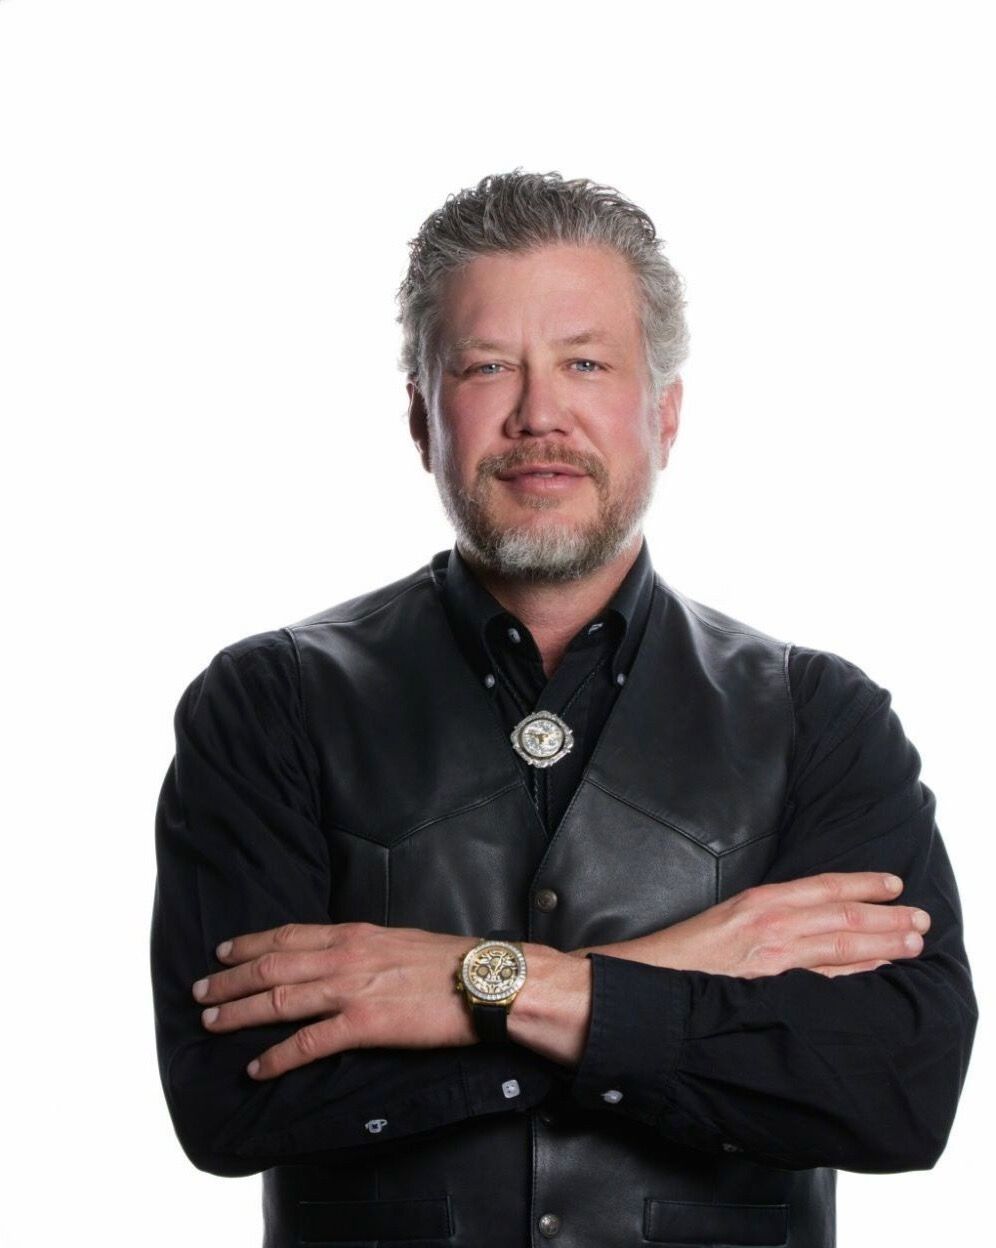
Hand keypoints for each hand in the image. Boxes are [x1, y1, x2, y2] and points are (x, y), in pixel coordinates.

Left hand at [191, 922, 480, 1079]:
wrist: (483, 981)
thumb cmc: (449, 963)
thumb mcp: (398, 940)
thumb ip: (364, 949)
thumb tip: (343, 958)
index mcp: (355, 934)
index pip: (289, 935)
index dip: (251, 943)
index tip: (223, 952)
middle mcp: (345, 956)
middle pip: (274, 964)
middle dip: (231, 979)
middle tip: (200, 991)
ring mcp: (352, 989)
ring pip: (281, 998)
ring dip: (241, 1012)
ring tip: (212, 1022)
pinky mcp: (366, 1024)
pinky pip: (309, 1042)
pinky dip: (277, 1056)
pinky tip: (257, 1068)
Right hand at [568, 872, 929, 977]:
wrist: (633, 985)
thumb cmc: (668, 958)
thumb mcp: (716, 923)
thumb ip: (754, 925)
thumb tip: (786, 932)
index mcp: (755, 904)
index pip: (821, 888)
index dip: (860, 884)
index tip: (890, 883)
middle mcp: (767, 925)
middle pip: (841, 915)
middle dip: (884, 915)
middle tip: (919, 918)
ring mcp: (769, 957)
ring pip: (840, 944)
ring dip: (881, 940)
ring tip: (912, 939)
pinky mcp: (766, 986)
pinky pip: (823, 978)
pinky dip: (855, 971)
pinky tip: (878, 971)